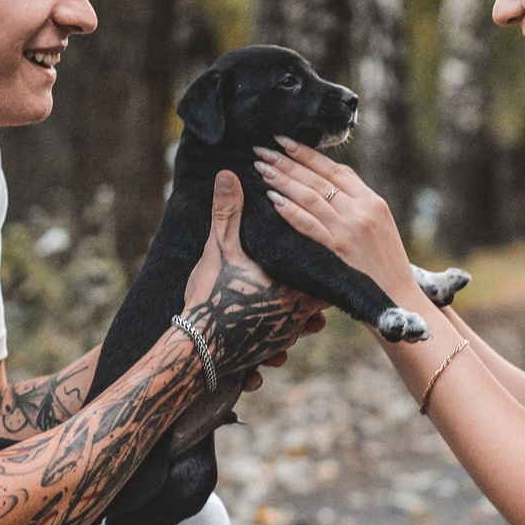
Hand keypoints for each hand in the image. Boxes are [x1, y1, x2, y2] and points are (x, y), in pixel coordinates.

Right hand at [183, 170, 324, 375]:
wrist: (197, 350)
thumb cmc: (211, 298)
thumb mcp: (219, 249)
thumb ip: (228, 212)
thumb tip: (228, 174)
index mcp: (292, 284)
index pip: (325, 264)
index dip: (327, 251)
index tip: (326, 238)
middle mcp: (296, 312)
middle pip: (324, 293)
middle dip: (321, 279)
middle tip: (321, 263)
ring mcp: (286, 334)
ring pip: (311, 320)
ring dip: (308, 309)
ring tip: (306, 295)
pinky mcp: (272, 349)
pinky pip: (291, 340)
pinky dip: (290, 331)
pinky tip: (284, 324)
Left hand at [255, 138, 416, 303]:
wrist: (397, 300)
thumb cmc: (385, 267)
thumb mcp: (379, 227)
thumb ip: (357, 205)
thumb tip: (328, 183)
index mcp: (373, 202)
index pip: (335, 170)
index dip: (307, 154)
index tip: (284, 142)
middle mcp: (362, 210)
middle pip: (318, 178)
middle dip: (287, 161)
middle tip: (262, 150)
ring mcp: (349, 230)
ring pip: (310, 196)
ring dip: (283, 180)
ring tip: (261, 168)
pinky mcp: (338, 250)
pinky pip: (309, 225)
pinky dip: (290, 210)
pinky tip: (273, 200)